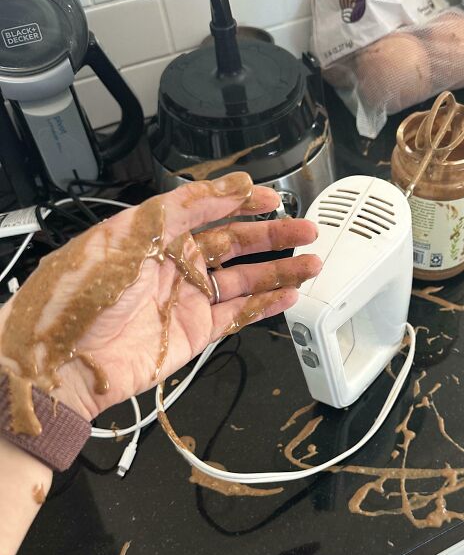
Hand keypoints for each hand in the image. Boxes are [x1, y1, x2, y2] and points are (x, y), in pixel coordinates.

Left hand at [0, 174, 320, 421]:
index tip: (271, 197)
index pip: (205, 209)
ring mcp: (186, 299)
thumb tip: (225, 188)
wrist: (59, 365)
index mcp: (153, 235)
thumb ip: (177, 210)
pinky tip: (289, 296)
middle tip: (306, 230)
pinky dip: (265, 306)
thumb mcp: (125, 238)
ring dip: (278, 271)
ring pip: (243, 280)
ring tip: (312, 263)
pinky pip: (238, 315)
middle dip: (272, 236)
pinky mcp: (195, 333)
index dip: (240, 201)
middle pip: (234, 243)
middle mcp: (173, 264)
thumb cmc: (78, 297)